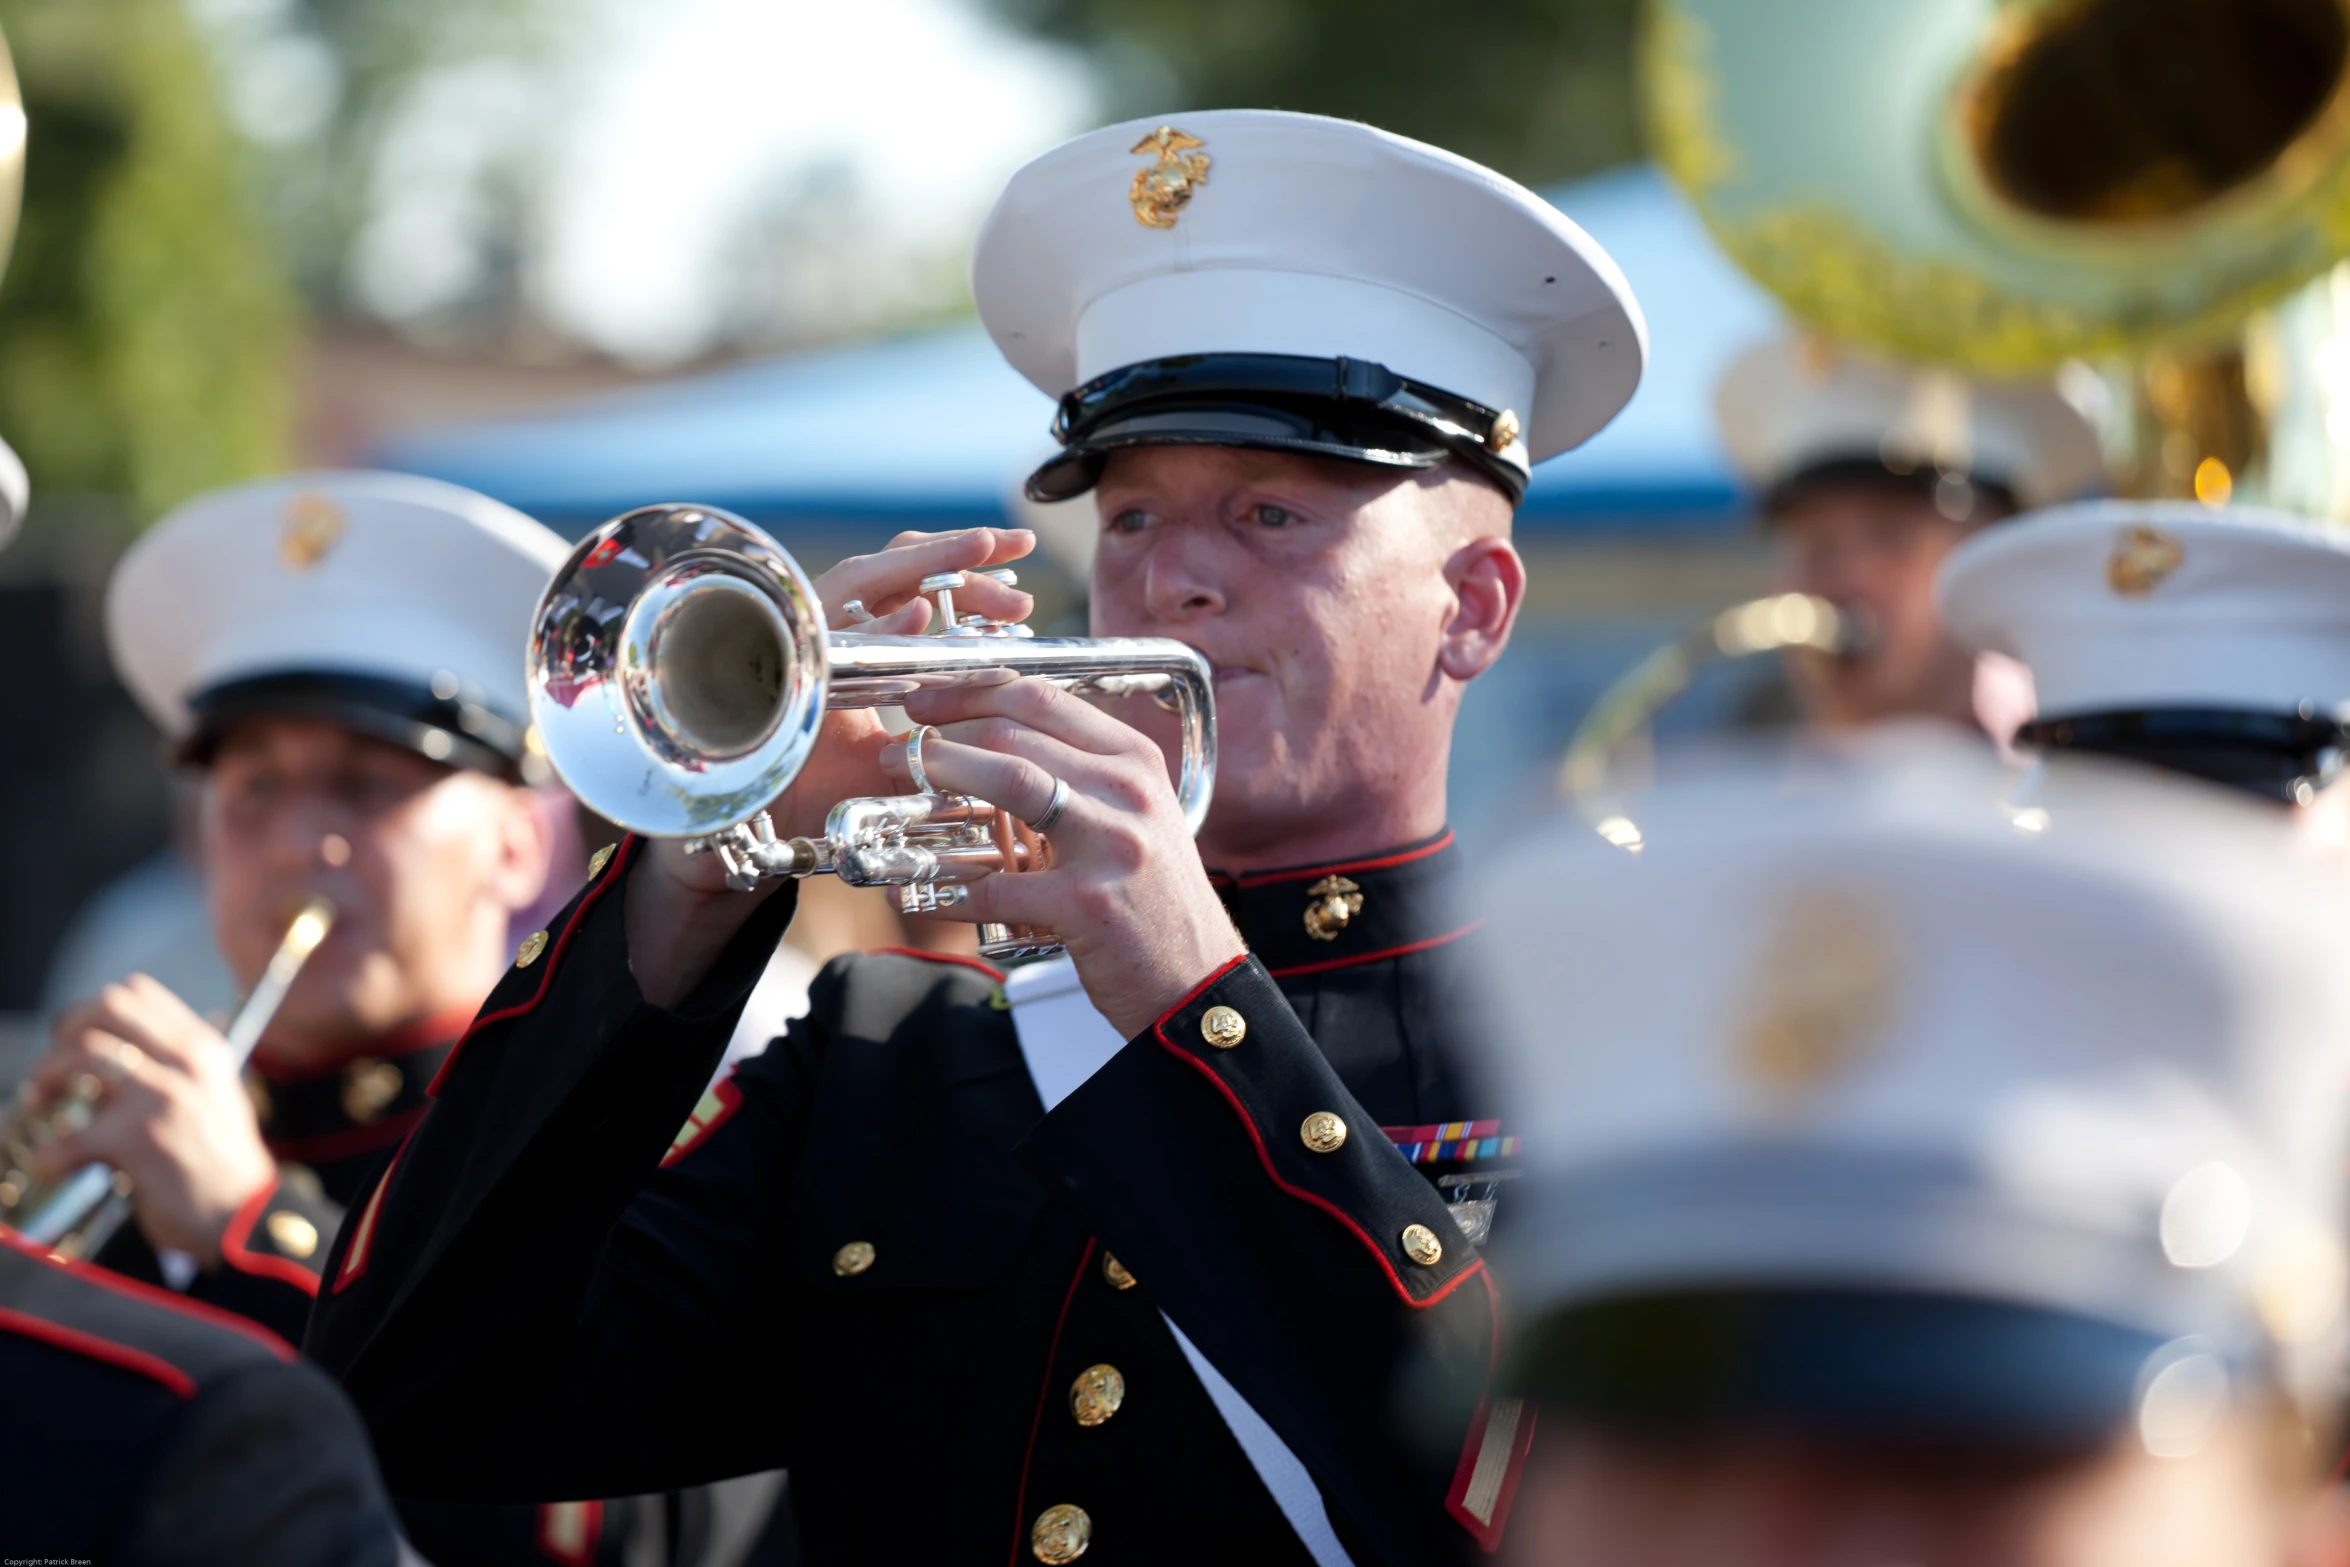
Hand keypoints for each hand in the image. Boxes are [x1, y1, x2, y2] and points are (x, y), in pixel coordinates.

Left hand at [32, 975, 276, 1266]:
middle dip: (65, 1030)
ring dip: (47, 1076)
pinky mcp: (140, 1138)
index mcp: (203, 1048)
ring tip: (40, 1103)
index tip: (73, 1039)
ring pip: (82, 1052)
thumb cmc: (220, 1166)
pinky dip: (51, 1154)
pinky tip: (55, 1165)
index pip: (137, 993)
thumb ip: (167, 1074)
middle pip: (108, 1005)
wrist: (243, 1216)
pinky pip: (69, 1136)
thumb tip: (99, 1072)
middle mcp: (187, 1061)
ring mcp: (163, 1095)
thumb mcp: (209, 1098)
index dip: (90, 1011)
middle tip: (53, 1068)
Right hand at [626, 526, 1036, 1004]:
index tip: (1021, 577)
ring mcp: (791, 637)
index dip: (965, 571)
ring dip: (924, 563)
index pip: (913, 584)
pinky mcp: (770, 663)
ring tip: (982, 549)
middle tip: (1016, 547)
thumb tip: (999, 704)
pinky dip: (875, 624)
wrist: (737, 833)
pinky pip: (824, 633)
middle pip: (895, 565)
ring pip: (863, 577)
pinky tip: (919, 615)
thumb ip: (933, 726)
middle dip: (958, 553)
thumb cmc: (811, 789)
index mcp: (853, 644)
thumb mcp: (892, 754)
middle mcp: (822, 629)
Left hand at [884, 676, 1242, 1038]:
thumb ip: (1081, 773)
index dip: (973, 692)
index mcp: (1135, 761)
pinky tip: (913, 894)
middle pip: (1016, 732)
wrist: (1196, 979)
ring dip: (941, 774)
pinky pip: (996, 888)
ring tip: (899, 784)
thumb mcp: (1135, 815)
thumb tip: (996, 740)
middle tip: (900, 751)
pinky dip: (946, 889)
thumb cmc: (1155, 898)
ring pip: (1008, 781)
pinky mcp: (1087, 906)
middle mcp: (1127, 792)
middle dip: (943, 733)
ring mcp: (1109, 846)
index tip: (928, 701)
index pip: (1043, 699)